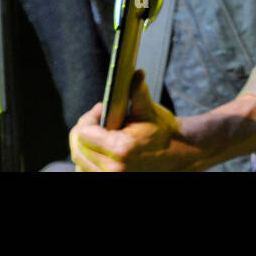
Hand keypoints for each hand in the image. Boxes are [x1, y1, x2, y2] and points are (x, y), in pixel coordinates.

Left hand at [69, 71, 207, 171]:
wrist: (178, 154)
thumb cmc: (163, 132)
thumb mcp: (149, 110)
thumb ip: (138, 91)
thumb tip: (136, 73)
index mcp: (120, 148)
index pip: (83, 132)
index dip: (89, 117)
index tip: (101, 109)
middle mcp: (113, 169)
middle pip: (77, 148)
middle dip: (84, 130)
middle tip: (99, 119)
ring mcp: (112, 178)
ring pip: (79, 161)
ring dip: (84, 146)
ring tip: (99, 134)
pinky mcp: (111, 182)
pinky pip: (86, 171)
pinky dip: (88, 160)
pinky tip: (99, 149)